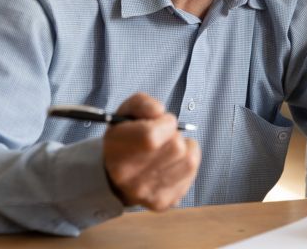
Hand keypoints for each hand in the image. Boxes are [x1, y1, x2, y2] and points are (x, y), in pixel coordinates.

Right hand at [103, 93, 200, 209]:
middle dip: (175, 136)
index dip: (165, 124)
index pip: (151, 136)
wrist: (114, 175)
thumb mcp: (126, 113)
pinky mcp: (162, 202)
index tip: (163, 122)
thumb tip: (159, 112)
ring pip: (189, 161)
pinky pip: (192, 175)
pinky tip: (173, 163)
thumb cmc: (125, 138)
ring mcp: (146, 192)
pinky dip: (187, 163)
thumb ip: (143, 103)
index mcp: (115, 150)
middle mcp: (129, 176)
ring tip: (170, 149)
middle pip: (176, 147)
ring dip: (185, 149)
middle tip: (164, 138)